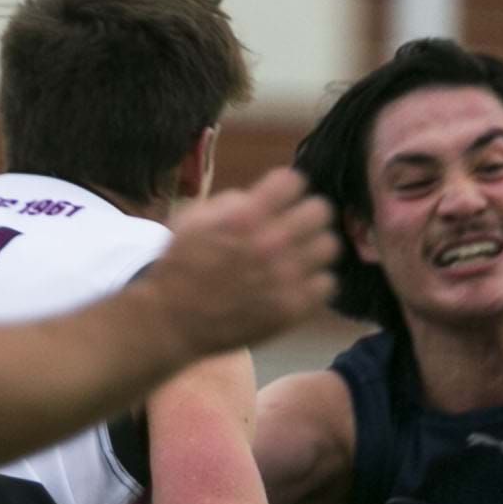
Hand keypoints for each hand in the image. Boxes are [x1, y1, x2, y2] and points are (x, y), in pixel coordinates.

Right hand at [146, 168, 335, 356]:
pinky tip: (297, 283)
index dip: (286, 188)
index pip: (294, 181)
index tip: (280, 198)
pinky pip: (327, 284)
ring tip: (300, 256)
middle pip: (321, 210)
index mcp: (246, 216)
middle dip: (306, 214)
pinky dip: (314, 282)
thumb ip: (232, 201)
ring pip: (330, 247)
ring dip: (314, 248)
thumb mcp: (194, 219)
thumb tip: (262, 198)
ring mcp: (285, 277)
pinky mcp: (292, 308)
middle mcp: (271, 242)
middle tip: (295, 225)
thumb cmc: (180, 266)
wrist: (172, 322)